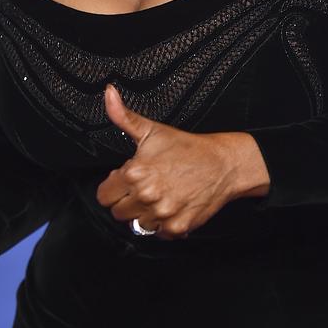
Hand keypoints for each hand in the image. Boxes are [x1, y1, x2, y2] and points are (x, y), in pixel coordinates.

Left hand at [96, 83, 269, 239]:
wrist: (223, 164)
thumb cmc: (187, 147)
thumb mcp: (151, 129)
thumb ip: (123, 116)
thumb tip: (108, 94)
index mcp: (135, 173)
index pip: (104, 195)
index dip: (114, 186)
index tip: (126, 180)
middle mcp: (147, 196)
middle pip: (118, 212)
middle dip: (127, 200)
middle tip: (144, 187)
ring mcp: (162, 214)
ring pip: (137, 225)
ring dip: (144, 213)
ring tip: (159, 196)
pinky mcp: (177, 227)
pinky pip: (158, 234)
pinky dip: (163, 224)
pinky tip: (172, 206)